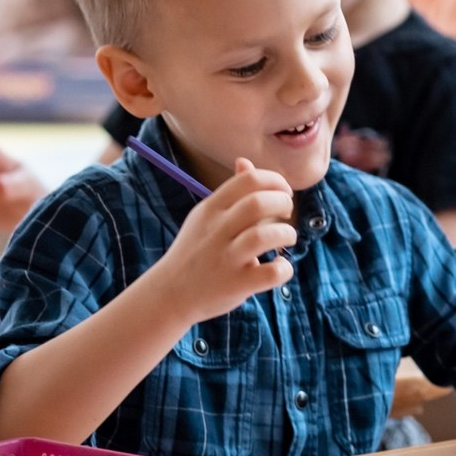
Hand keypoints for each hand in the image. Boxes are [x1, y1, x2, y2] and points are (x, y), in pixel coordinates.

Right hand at [149, 159, 295, 322]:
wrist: (170, 294)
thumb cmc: (196, 251)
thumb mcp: (205, 217)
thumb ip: (230, 192)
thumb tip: (245, 162)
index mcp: (210, 209)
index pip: (249, 180)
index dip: (275, 181)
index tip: (282, 193)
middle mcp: (216, 231)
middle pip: (258, 203)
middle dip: (283, 203)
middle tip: (286, 214)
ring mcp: (225, 258)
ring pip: (264, 236)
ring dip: (286, 234)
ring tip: (286, 239)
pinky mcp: (236, 284)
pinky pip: (271, 273)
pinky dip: (284, 268)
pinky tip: (279, 266)